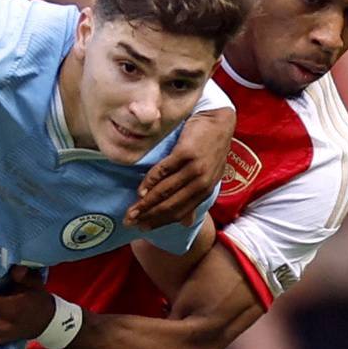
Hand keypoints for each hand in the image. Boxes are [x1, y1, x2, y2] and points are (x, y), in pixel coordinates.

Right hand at [127, 107, 232, 229]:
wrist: (218, 120)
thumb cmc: (209, 147)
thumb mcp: (207, 176)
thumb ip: (195, 198)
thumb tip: (186, 223)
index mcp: (205, 191)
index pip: (179, 212)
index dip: (159, 222)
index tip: (142, 227)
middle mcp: (201, 183)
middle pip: (170, 205)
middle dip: (148, 216)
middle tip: (129, 222)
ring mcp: (195, 168)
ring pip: (166, 191)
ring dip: (146, 203)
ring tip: (131, 210)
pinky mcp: (187, 153)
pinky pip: (165, 170)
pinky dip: (151, 182)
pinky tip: (140, 190)